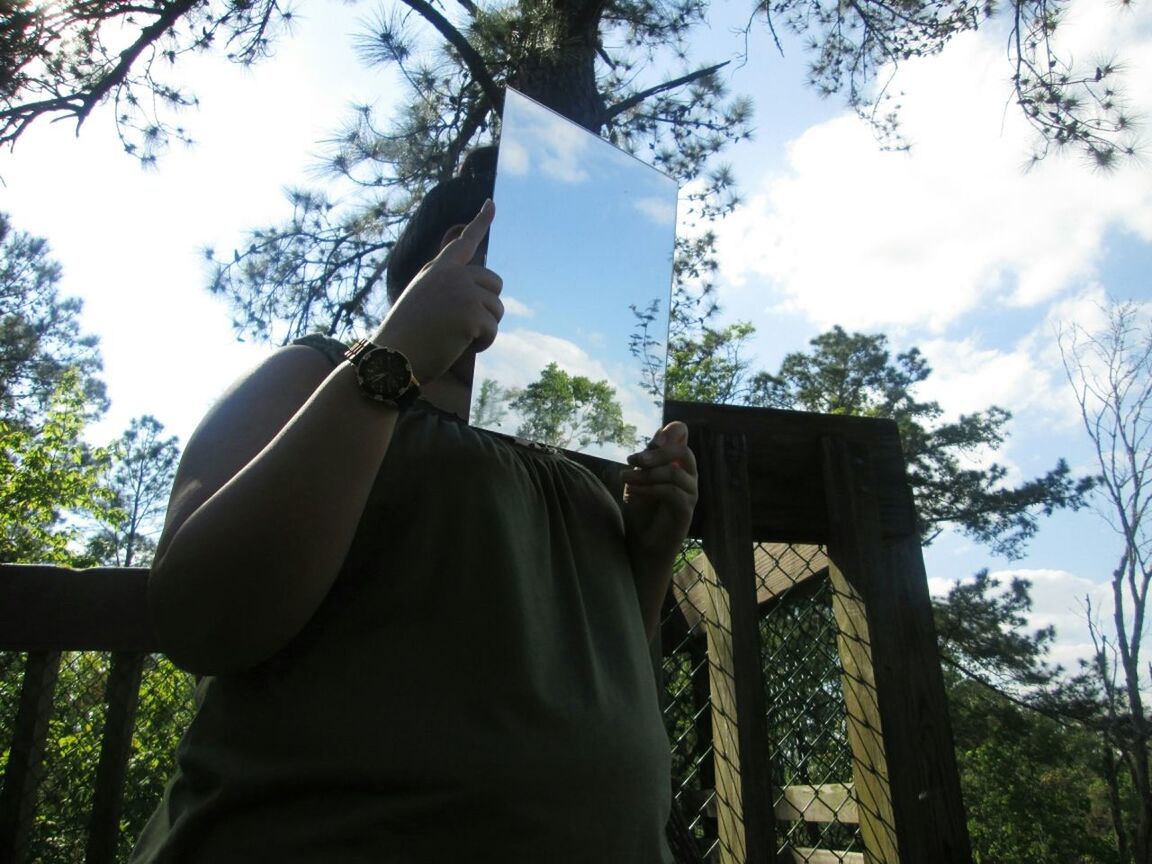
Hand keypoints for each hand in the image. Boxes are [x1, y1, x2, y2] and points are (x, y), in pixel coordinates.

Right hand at [373, 200, 503, 383]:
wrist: (390, 359)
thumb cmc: (404, 338)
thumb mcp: (421, 302)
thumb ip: (446, 289)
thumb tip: (475, 290)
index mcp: (437, 270)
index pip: (464, 242)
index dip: (480, 222)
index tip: (491, 204)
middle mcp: (452, 275)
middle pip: (495, 284)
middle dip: (487, 307)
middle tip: (462, 326)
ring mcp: (463, 292)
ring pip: (497, 310)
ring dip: (483, 329)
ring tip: (452, 338)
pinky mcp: (471, 315)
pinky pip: (493, 331)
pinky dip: (482, 344)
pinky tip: (456, 347)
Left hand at [621, 421, 697, 565]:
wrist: (642, 542)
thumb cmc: (641, 509)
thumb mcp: (639, 478)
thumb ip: (649, 458)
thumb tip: (660, 431)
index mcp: (677, 463)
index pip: (685, 437)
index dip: (674, 431)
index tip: (654, 441)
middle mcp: (688, 475)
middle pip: (684, 452)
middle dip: (656, 454)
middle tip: (632, 460)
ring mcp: (690, 492)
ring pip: (674, 473)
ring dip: (645, 474)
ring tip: (624, 479)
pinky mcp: (687, 509)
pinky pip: (670, 491)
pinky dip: (648, 489)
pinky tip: (631, 492)